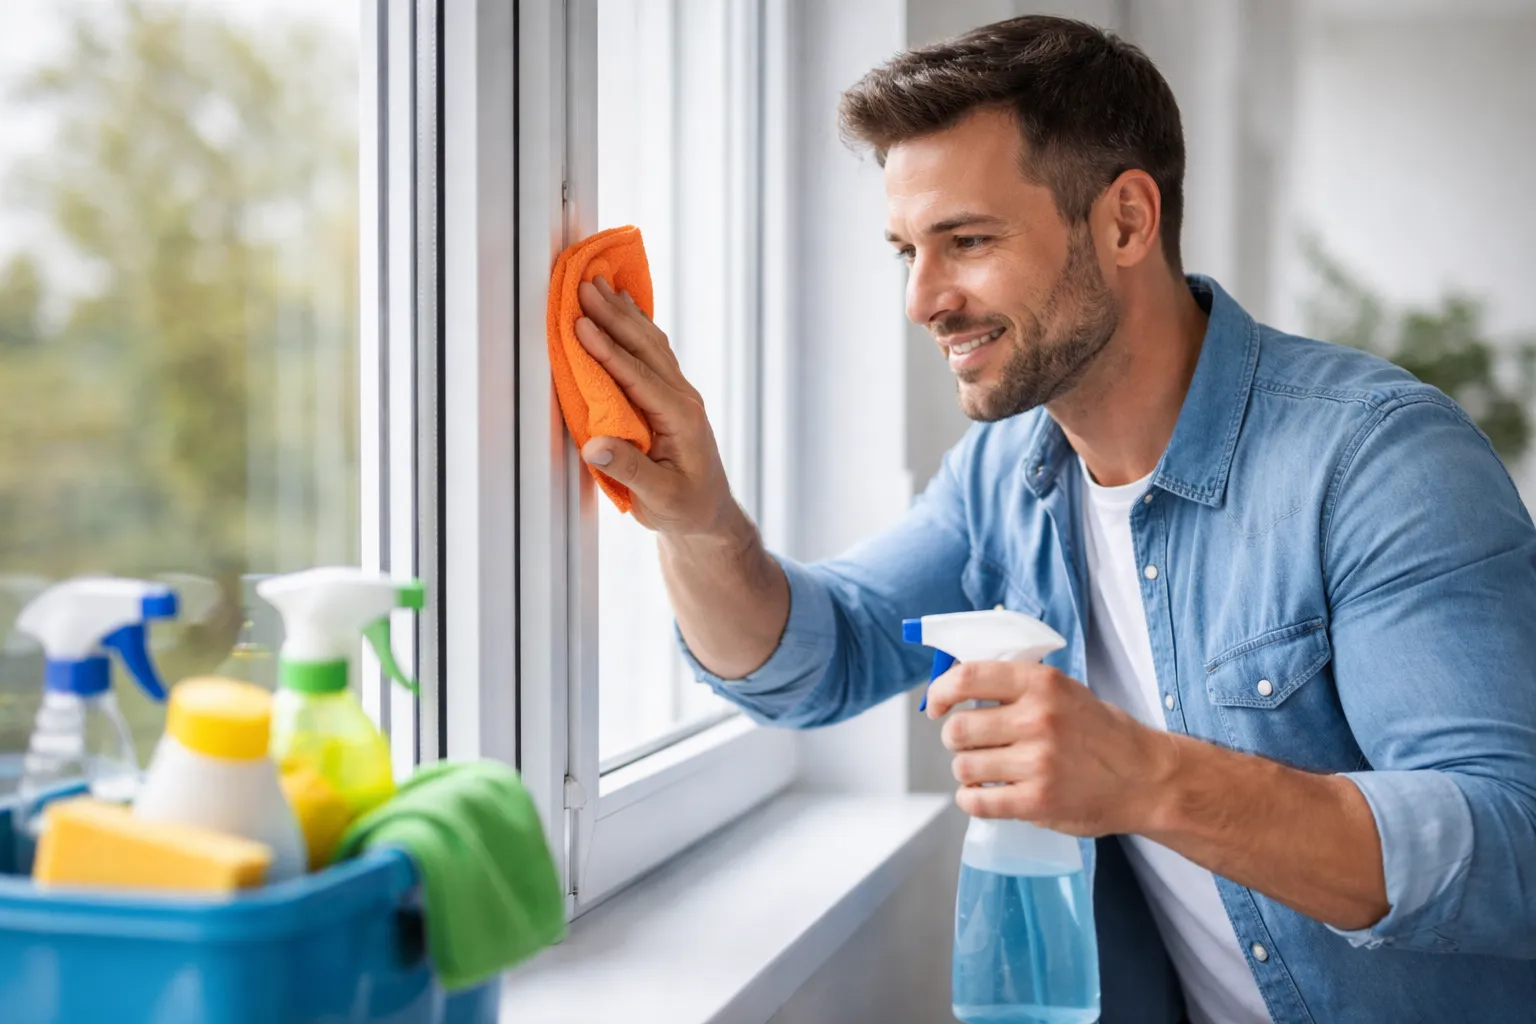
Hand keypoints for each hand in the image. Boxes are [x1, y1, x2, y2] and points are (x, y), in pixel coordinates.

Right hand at [574, 276, 736, 535]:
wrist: (709, 513)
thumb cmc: (684, 509)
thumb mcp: (659, 498)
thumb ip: (630, 471)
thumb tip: (594, 446)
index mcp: (680, 418)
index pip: (637, 377)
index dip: (607, 350)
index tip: (580, 323)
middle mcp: (683, 398)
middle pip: (644, 347)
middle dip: (613, 315)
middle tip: (583, 284)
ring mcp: (679, 393)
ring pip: (649, 343)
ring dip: (623, 312)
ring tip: (597, 283)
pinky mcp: (671, 395)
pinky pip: (652, 351)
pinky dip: (635, 325)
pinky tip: (624, 306)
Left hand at [924, 660, 1178, 836]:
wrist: (1147, 779)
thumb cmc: (1102, 733)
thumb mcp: (1065, 691)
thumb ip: (1017, 687)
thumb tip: (958, 686)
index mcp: (1041, 684)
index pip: (966, 677)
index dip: (940, 692)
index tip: (936, 706)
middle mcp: (1038, 719)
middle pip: (958, 729)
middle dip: (956, 740)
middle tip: (970, 744)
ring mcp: (1038, 763)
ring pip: (964, 767)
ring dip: (967, 771)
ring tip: (985, 771)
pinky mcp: (1038, 802)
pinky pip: (978, 802)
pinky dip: (972, 800)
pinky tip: (984, 795)